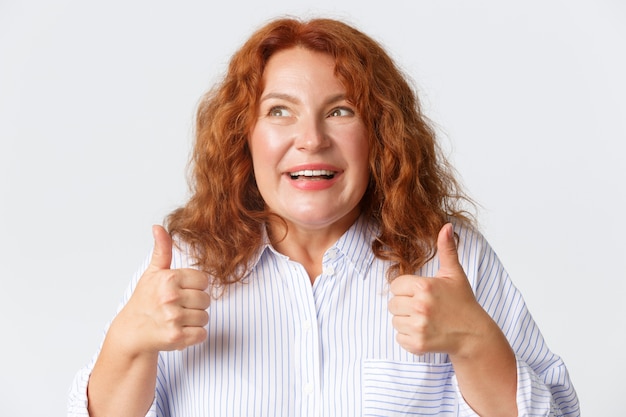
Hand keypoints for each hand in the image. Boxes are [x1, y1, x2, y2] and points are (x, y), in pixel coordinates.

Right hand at [111, 225, 211, 354]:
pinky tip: (179, 331)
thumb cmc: (145, 301)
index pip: (204, 280)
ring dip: (194, 321)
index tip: (180, 292)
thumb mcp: (153, 273)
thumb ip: (162, 250)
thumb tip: (158, 226)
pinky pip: (202, 334)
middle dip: (195, 305)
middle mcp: (171, 297)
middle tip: (177, 308)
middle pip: (206, 300)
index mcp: (169, 278)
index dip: (195, 287)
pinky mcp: (176, 337)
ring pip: (205, 317)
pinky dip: (193, 336)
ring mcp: (173, 318)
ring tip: (176, 320)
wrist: (132, 333)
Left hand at [388, 223, 488, 356]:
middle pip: (392, 304)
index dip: (406, 289)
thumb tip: (447, 225)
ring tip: (425, 320)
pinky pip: (399, 338)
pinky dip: (408, 337)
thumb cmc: (462, 302)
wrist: (474, 334)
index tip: (421, 293)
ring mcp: (419, 326)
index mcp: (424, 286)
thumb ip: (446, 249)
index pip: (395, 286)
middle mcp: (420, 306)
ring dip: (406, 321)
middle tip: (424, 308)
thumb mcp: (454, 274)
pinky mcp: (418, 344)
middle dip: (405, 305)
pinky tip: (425, 332)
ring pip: (394, 321)